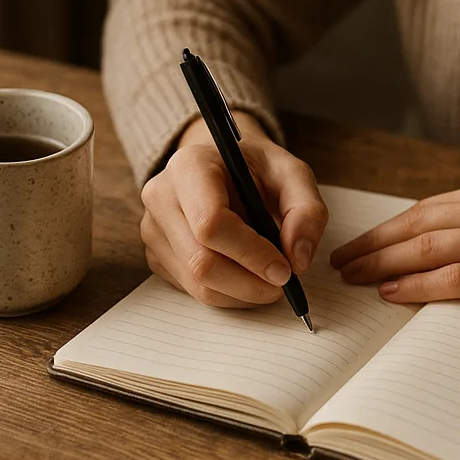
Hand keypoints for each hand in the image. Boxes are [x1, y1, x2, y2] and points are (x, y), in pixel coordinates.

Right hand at [139, 111, 327, 307]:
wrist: (223, 166)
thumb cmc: (256, 168)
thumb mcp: (292, 173)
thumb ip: (306, 211)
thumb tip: (299, 260)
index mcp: (190, 166)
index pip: (211, 224)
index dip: (251, 254)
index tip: (285, 269)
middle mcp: (161, 197)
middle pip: (202, 262)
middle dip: (250, 283)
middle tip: (283, 284)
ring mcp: (153, 229)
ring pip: (197, 284)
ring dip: (242, 293)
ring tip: (269, 280)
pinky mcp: (156, 256)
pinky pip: (192, 291)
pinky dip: (228, 294)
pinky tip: (246, 274)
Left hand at [329, 173, 459, 311]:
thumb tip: (452, 240)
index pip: (429, 208)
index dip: (389, 227)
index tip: (360, 241)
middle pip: (419, 224)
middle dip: (374, 244)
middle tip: (341, 260)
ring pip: (429, 248)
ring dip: (384, 264)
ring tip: (355, 277)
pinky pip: (458, 277)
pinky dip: (420, 285)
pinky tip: (394, 293)